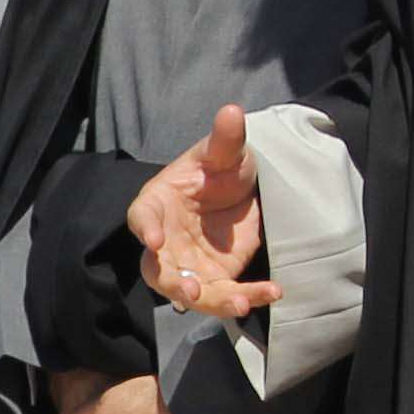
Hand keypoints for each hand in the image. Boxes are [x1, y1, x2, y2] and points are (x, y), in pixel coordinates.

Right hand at [132, 104, 275, 316]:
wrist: (239, 191)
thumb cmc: (217, 169)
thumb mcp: (223, 152)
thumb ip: (225, 138)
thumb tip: (232, 111)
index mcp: (156, 204)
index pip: (142, 218)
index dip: (145, 230)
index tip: (154, 241)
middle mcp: (166, 242)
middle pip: (158, 270)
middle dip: (174, 283)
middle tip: (191, 291)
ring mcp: (189, 265)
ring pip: (191, 292)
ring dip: (213, 302)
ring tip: (240, 303)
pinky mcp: (216, 279)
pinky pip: (226, 295)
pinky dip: (247, 296)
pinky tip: (271, 292)